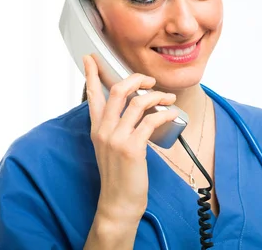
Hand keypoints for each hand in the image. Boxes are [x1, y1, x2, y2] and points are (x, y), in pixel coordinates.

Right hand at [83, 55, 178, 227]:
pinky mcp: (132, 148)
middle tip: (150, 81)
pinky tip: (171, 114)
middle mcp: (104, 130)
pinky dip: (164, 114)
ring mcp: (117, 139)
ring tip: (168, 98)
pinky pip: (151, 120)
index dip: (92, 75)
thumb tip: (133, 109)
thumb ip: (116, 127)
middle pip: (119, 91)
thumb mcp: (110, 148)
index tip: (90, 58)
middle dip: (137, 79)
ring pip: (138, 102)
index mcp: (97, 129)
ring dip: (157, 96)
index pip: (93, 96)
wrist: (118, 203)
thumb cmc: (119, 176)